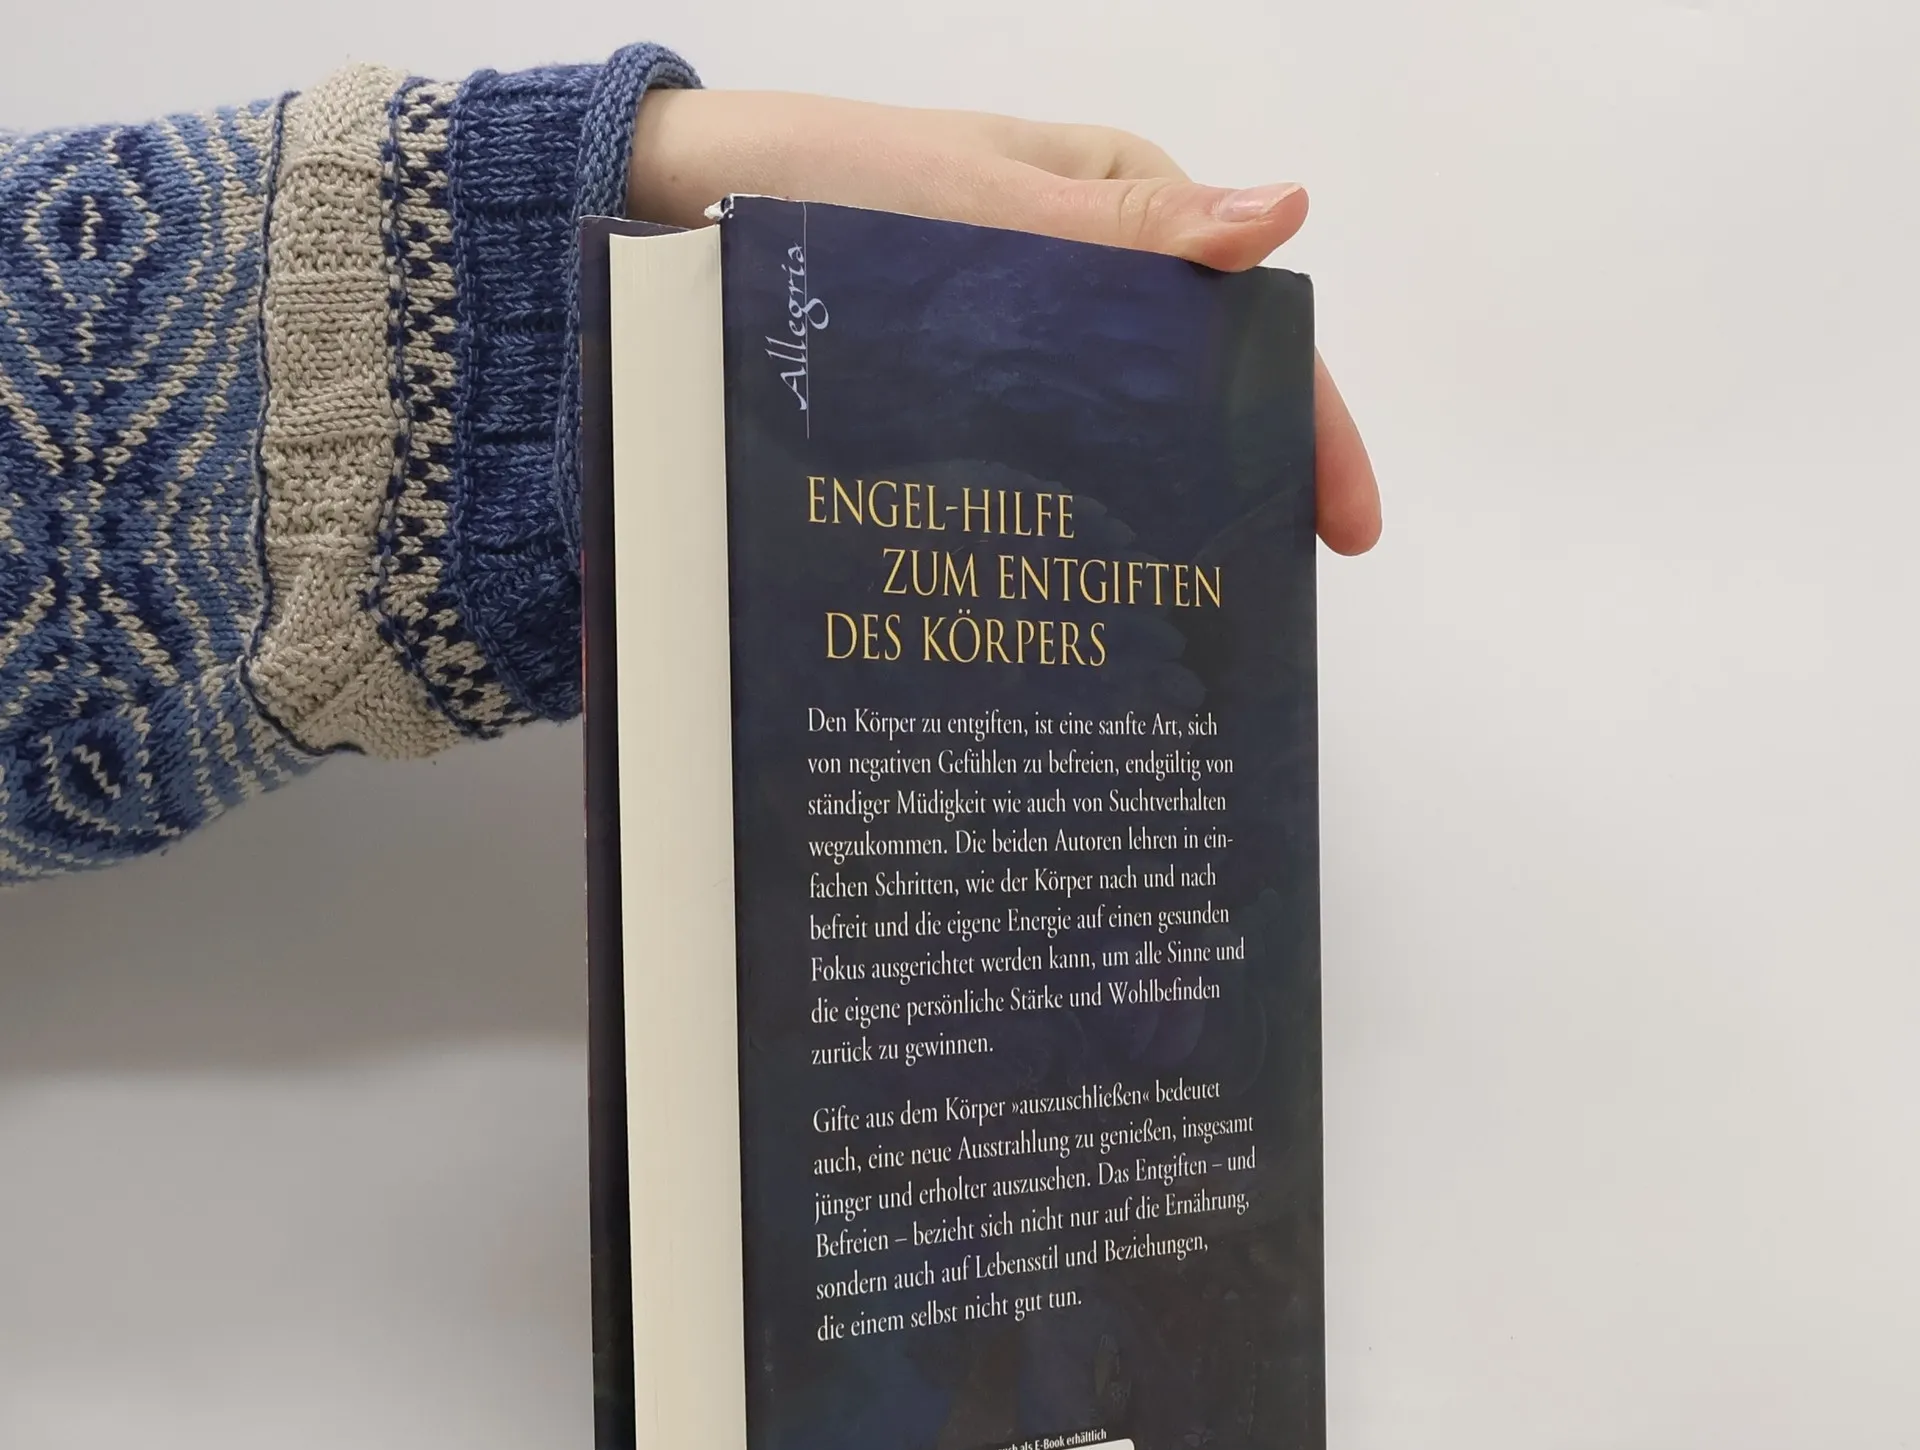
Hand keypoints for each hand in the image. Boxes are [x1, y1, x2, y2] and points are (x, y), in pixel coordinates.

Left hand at [630, 91, 1380, 554]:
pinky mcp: (981, 385)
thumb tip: (1283, 215)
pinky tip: (1088, 576)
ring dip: (1166, 511)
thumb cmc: (848, 183)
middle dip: (1247, 485)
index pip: (1252, 324)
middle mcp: (1096, 282)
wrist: (710, 209)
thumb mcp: (988, 202)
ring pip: (1133, 432)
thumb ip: (1128, 227)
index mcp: (1128, 210)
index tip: (1342, 527)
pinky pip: (1055, 451)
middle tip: (1266, 596)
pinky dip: (1083, 510)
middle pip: (1204, 391)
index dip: (1309, 427)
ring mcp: (1039, 339)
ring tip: (1189, 612)